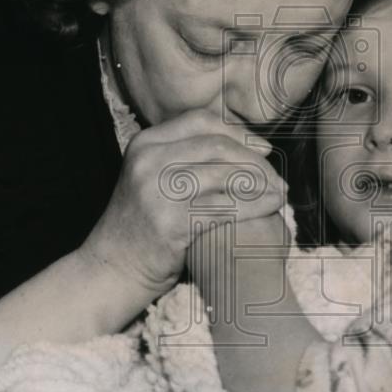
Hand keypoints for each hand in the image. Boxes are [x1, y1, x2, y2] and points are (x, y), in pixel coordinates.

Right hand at [79, 109, 286, 297]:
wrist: (111, 269)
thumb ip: (187, 157)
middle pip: (217, 145)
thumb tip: (247, 145)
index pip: (202, 121)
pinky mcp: (170, 222)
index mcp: (146, 143)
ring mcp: (156, 190)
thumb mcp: (153, 178)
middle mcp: (148, 160)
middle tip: (277, 178)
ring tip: (280, 194)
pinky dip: (254, 206)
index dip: (239, 133)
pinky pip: (224, 207)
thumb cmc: (143, 226)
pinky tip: (270, 209)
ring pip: (225, 175)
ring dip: (261, 184)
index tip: (264, 150)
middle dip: (254, 161)